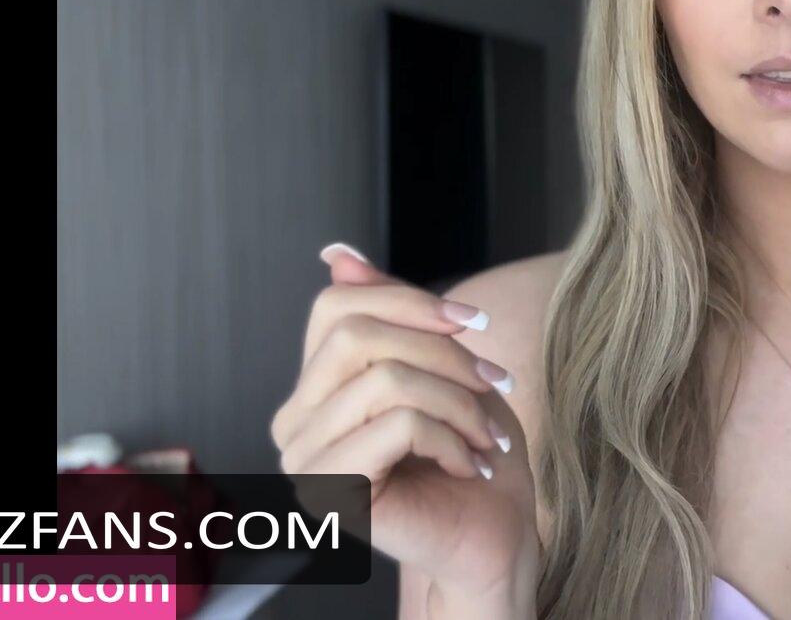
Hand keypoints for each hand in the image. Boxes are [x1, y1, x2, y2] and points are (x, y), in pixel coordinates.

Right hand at [271, 243, 539, 602]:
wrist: (494, 537)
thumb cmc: (472, 455)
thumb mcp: (441, 369)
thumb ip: (390, 315)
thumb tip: (337, 253)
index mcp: (315, 387)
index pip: (335, 307)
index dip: (409, 300)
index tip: (474, 323)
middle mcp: (295, 421)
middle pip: (357, 337)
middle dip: (443, 352)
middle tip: (495, 383)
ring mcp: (306, 460)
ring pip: (385, 381)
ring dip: (459, 402)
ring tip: (489, 433)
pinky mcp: (334, 492)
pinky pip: (398, 426)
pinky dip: (452, 437)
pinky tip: (471, 464)